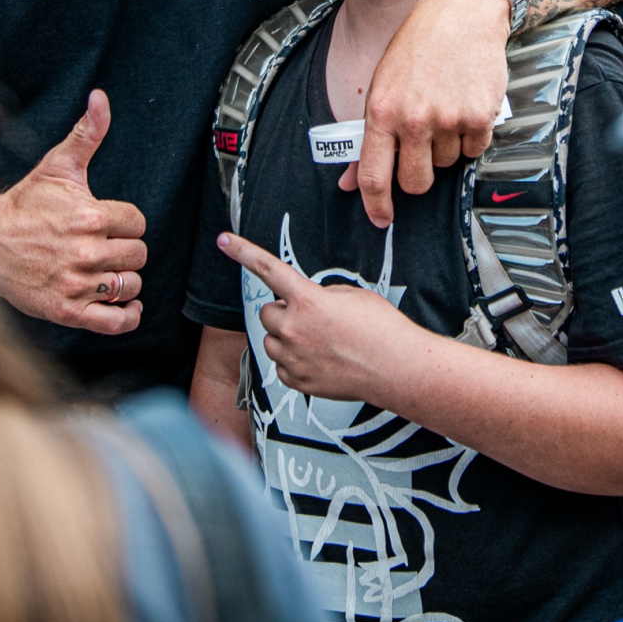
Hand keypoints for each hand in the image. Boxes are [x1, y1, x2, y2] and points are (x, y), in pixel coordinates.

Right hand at [0, 90, 147, 334]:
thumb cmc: (25, 204)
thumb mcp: (58, 166)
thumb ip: (87, 133)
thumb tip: (101, 97)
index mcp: (89, 216)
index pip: (137, 223)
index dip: (126, 222)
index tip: (109, 223)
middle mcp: (85, 251)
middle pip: (138, 254)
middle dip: (126, 250)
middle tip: (105, 247)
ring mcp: (76, 283)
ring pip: (130, 285)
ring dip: (125, 280)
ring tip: (106, 271)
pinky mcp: (67, 310)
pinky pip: (115, 321)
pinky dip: (129, 315)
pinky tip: (127, 304)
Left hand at [222, 232, 419, 400]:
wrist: (397, 368)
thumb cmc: (382, 329)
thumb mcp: (351, 296)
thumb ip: (319, 296)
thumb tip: (307, 306)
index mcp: (308, 300)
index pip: (268, 269)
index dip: (243, 252)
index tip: (224, 240)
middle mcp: (293, 328)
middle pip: (268, 312)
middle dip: (284, 311)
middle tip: (312, 318)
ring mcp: (292, 358)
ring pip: (272, 340)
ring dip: (287, 336)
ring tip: (320, 341)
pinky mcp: (296, 381)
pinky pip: (281, 365)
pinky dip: (295, 361)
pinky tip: (321, 360)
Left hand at [349, 0, 510, 226]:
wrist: (462, 12)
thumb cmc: (417, 46)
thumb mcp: (382, 86)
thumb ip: (368, 137)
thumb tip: (348, 183)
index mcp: (381, 111)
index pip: (373, 175)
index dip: (376, 205)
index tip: (381, 220)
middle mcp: (414, 119)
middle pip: (415, 182)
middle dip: (418, 175)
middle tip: (422, 149)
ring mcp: (449, 119)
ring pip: (448, 164)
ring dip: (447, 147)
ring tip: (445, 109)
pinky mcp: (480, 116)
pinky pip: (475, 149)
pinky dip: (471, 137)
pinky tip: (466, 106)